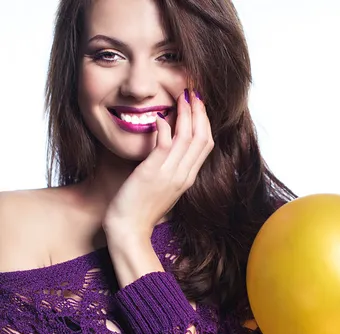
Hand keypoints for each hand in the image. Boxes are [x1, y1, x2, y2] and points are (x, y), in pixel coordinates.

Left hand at [103, 89, 213, 242]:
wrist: (129, 230)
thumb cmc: (140, 209)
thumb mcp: (160, 186)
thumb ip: (166, 167)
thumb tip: (165, 147)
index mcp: (187, 178)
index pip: (205, 145)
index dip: (204, 122)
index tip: (198, 105)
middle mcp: (183, 175)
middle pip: (203, 139)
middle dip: (200, 113)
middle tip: (194, 92)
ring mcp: (170, 175)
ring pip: (189, 139)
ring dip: (187, 114)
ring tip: (183, 96)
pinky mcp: (153, 174)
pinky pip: (165, 146)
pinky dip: (166, 128)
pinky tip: (161, 116)